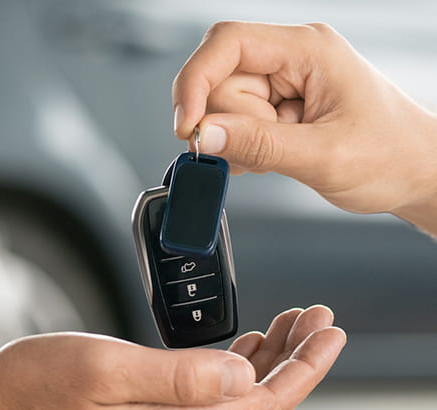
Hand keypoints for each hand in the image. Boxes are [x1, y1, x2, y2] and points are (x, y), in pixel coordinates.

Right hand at [0, 305, 344, 409]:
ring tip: (290, 327)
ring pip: (241, 403)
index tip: (329, 332)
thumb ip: (179, 377)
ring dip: (272, 364)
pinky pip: (214, 403)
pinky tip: (245, 350)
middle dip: (297, 361)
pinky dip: (239, 373)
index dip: (305, 367)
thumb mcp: (106, 369)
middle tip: (317, 321)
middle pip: (262, 405)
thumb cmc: (38, 389)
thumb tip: (241, 374)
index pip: (266, 403)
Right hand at [173, 22, 436, 232]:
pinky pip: (239, 123)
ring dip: (239, 141)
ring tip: (277, 158)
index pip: (228, 43)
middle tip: (261, 155)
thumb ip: (260, 145)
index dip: (196, 81)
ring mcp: (286, 84)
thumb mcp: (323, 155)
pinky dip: (243, 146)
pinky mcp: (281, 108)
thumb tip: (205, 135)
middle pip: (222, 81)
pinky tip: (270, 159)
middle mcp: (293, 60)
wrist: (415, 173)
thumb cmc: (390, 156)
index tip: (187, 126)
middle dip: (230, 125)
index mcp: (308, 50)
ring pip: (226, 107)